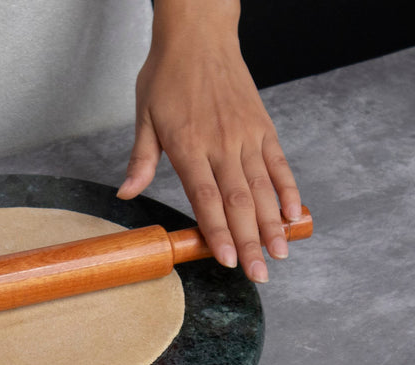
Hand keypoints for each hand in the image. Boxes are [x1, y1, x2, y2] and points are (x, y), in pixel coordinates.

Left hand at [117, 2, 300, 282]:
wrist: (199, 35)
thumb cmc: (167, 76)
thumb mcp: (144, 116)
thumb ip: (141, 159)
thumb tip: (126, 194)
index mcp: (189, 146)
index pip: (206, 198)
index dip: (217, 231)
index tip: (226, 260)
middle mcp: (222, 144)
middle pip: (239, 202)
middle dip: (249, 241)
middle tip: (259, 274)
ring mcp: (246, 136)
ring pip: (263, 188)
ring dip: (272, 224)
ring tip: (279, 254)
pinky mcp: (263, 128)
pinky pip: (279, 164)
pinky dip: (287, 190)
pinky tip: (293, 215)